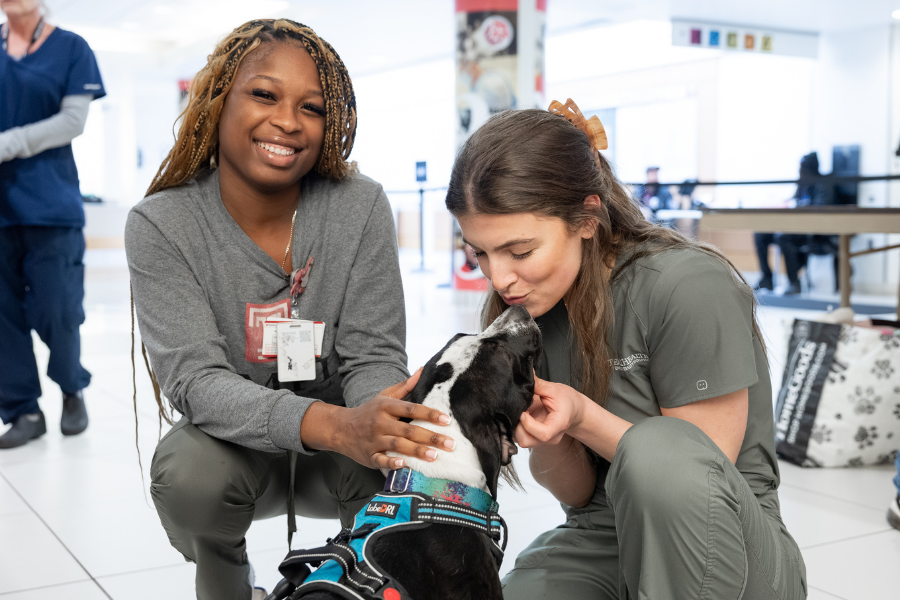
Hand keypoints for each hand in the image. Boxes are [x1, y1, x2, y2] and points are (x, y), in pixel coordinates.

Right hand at [331, 369, 456, 469]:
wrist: (340, 428)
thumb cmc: (369, 412)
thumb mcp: (384, 396)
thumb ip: (405, 386)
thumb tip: (422, 371)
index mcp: (387, 407)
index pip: (412, 409)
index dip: (430, 414)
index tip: (447, 420)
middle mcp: (381, 423)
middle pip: (408, 430)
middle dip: (430, 437)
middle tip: (450, 443)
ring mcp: (375, 440)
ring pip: (398, 445)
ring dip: (417, 451)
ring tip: (434, 455)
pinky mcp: (369, 455)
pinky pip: (381, 460)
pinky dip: (392, 463)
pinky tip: (405, 465)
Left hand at [515, 376, 586, 447]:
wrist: (573, 410)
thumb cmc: (567, 400)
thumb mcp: (554, 389)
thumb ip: (538, 384)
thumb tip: (525, 376)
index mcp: (558, 425)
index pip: (543, 434)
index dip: (529, 425)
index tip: (523, 412)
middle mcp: (551, 437)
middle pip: (527, 441)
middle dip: (518, 426)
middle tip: (520, 411)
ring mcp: (542, 440)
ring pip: (521, 440)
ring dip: (516, 427)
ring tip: (522, 412)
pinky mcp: (535, 439)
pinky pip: (521, 437)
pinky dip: (517, 428)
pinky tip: (522, 416)